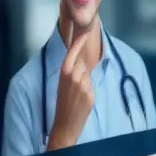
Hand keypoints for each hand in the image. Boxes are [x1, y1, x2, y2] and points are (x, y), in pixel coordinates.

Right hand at [47, 28, 93, 150]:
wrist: (65, 123)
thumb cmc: (62, 102)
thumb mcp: (63, 83)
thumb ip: (71, 72)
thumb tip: (82, 63)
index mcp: (64, 72)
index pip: (74, 52)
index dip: (80, 41)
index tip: (86, 32)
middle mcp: (74, 76)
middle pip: (83, 64)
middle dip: (82, 71)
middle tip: (73, 86)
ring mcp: (83, 85)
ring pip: (88, 75)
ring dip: (85, 82)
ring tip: (77, 94)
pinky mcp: (91, 94)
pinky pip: (92, 86)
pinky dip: (89, 91)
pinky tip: (82, 100)